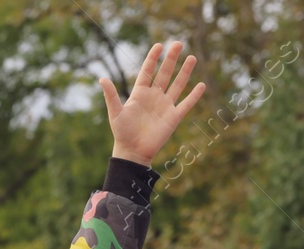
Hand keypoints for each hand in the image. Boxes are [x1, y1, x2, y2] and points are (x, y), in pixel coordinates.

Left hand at [101, 42, 205, 167]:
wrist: (132, 151)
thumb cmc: (122, 132)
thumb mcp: (115, 112)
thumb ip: (111, 95)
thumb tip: (102, 79)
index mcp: (140, 94)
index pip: (147, 71)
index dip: (152, 58)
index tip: (158, 45)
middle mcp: (154, 97)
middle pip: (165, 73)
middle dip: (171, 59)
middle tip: (177, 43)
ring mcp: (165, 106)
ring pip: (178, 85)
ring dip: (185, 72)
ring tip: (192, 57)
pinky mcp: (173, 117)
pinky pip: (186, 104)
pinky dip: (194, 96)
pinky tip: (201, 85)